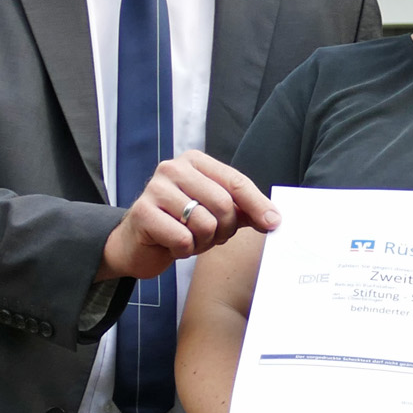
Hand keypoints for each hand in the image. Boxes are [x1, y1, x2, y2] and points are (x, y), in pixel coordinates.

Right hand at [99, 151, 281, 281]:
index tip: (274, 223)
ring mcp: (155, 188)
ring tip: (189, 239)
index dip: (257, 204)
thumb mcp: (215, 213)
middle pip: (224, 204)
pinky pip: (183, 239)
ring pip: (205, 223)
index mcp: (195, 161)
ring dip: (203, 242)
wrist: (138, 245)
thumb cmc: (181, 225)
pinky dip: (184, 250)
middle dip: (225, 229)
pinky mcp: (142, 212)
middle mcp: (174, 168)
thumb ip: (243, 211)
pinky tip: (172, 245)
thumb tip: (273, 218)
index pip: (236, 182)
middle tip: (212, 237)